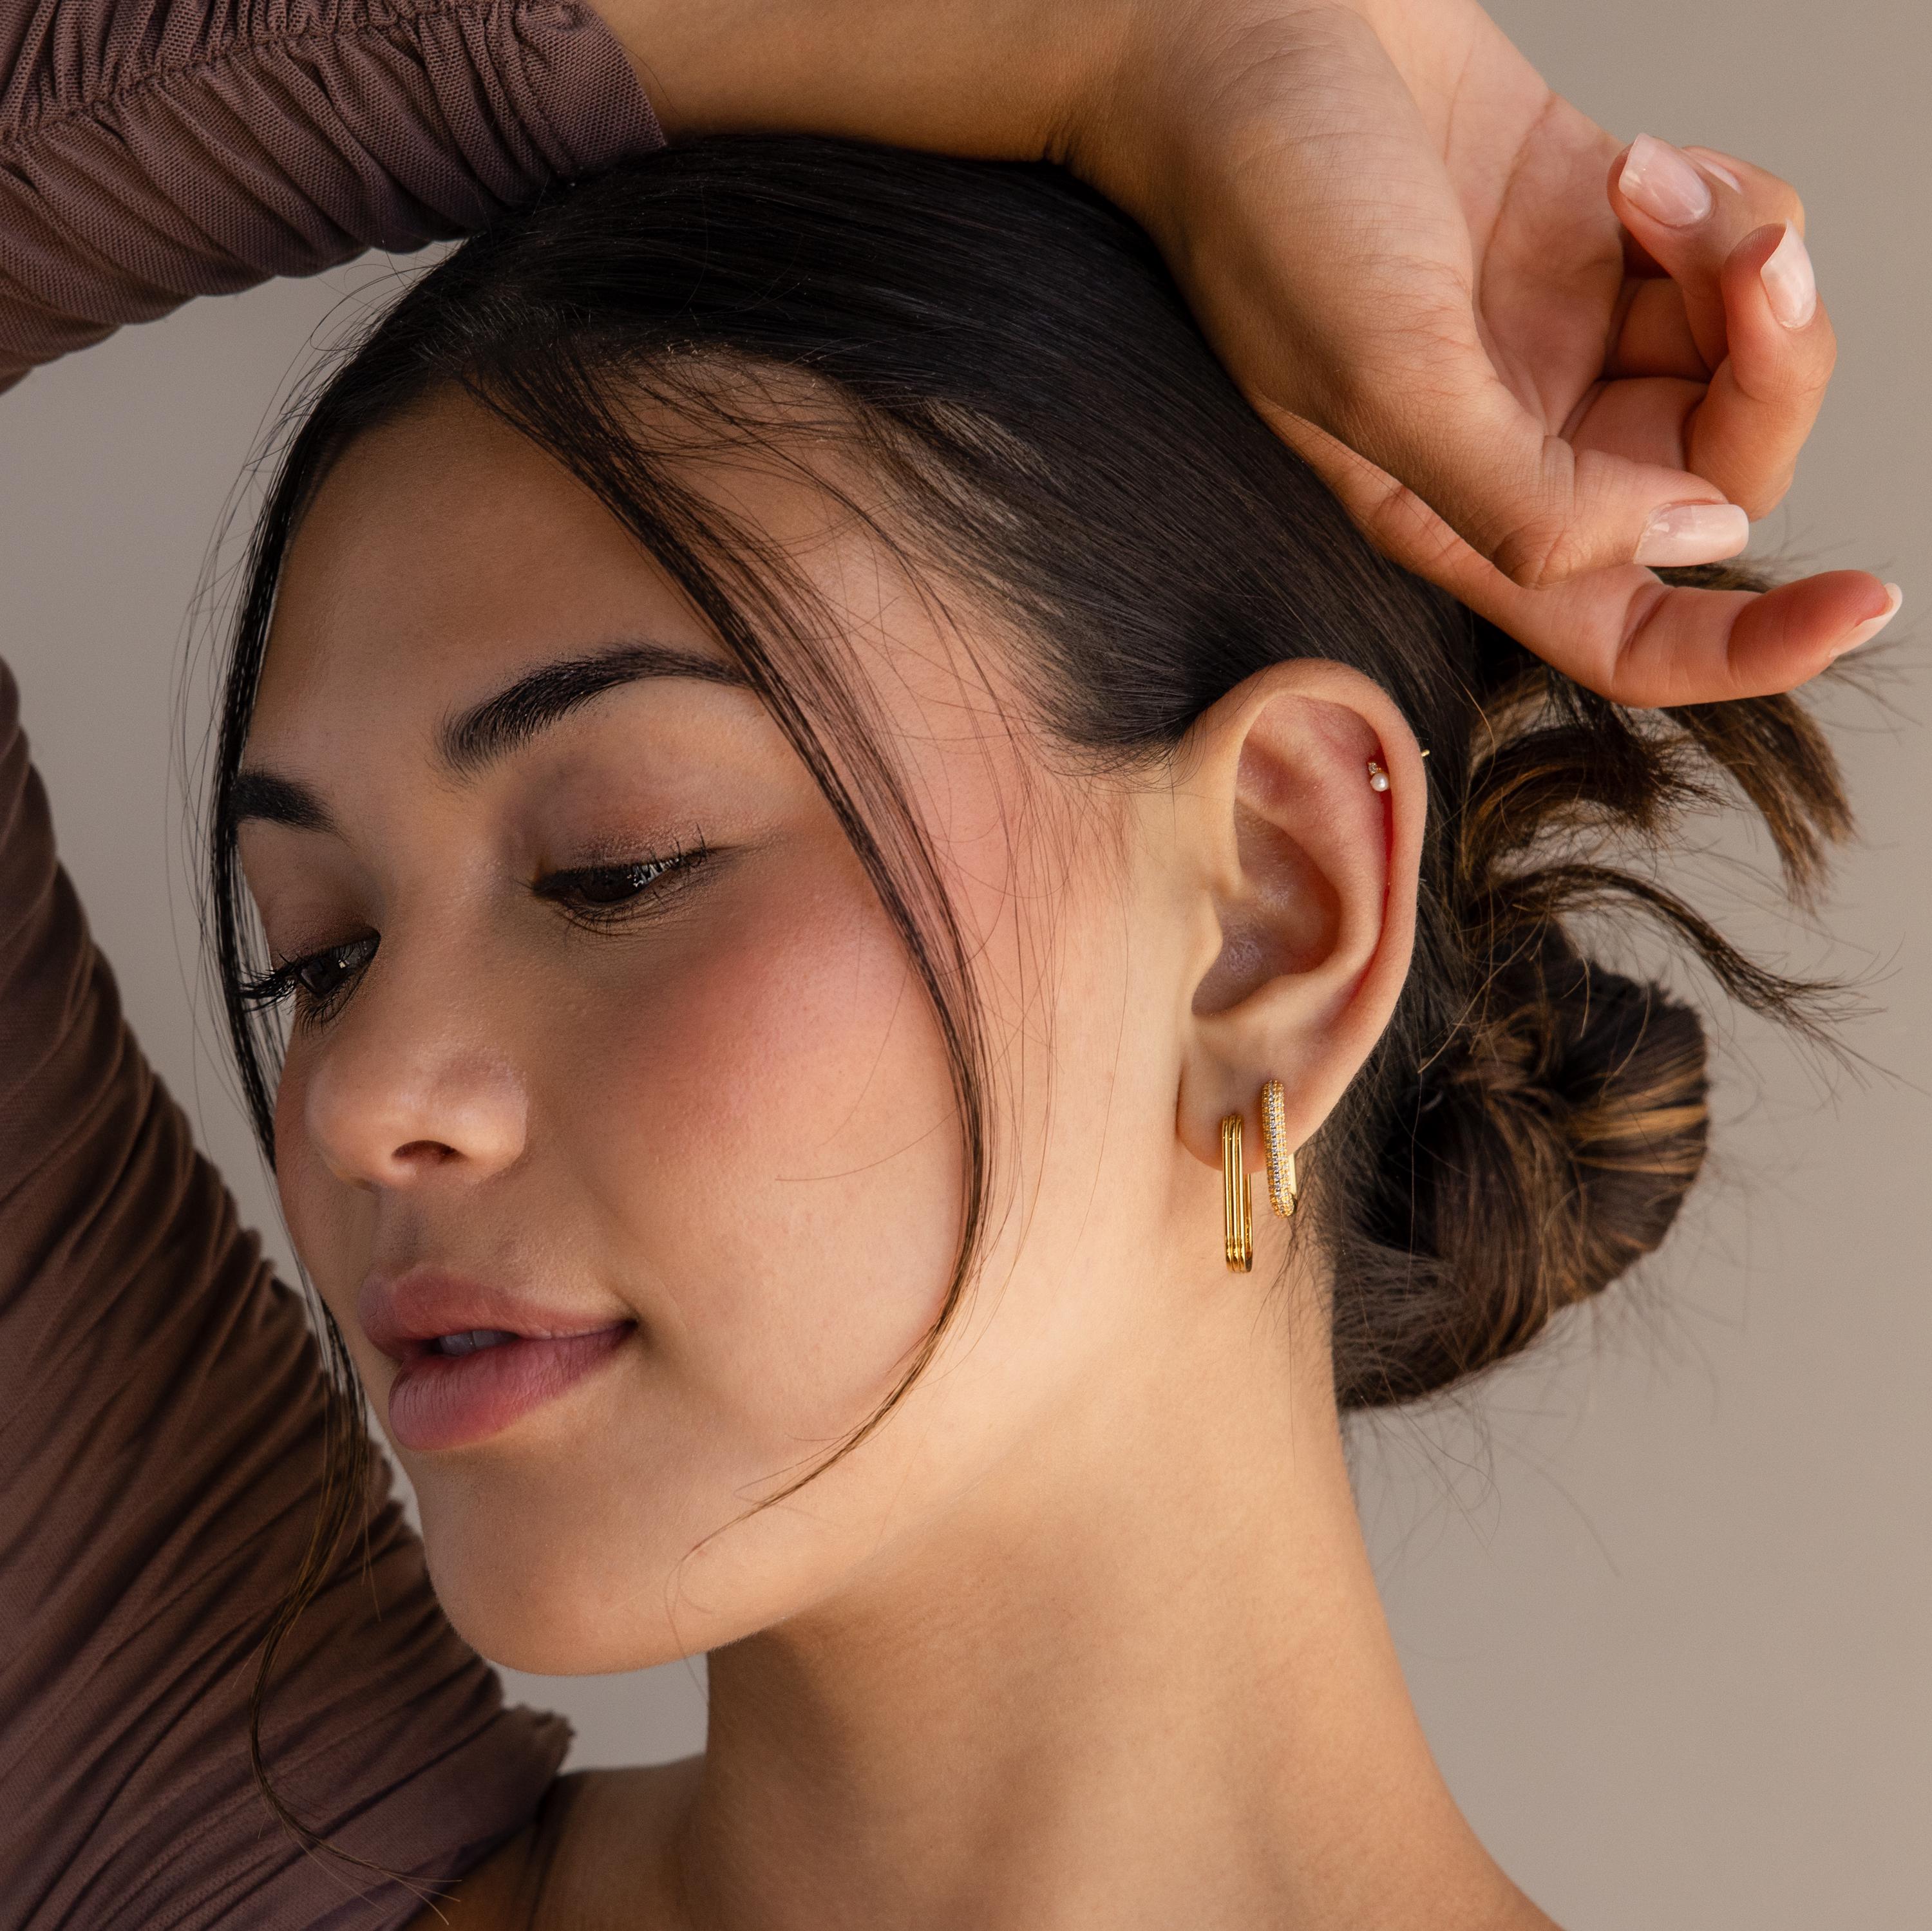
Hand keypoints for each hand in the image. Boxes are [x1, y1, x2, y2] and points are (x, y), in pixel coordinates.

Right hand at [602, 0, 1898, 704]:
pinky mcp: (1593, 225)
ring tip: (1653, 189)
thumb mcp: (1382, 379)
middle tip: (1743, 274)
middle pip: (1713, 475)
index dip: (1745, 646)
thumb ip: (1526, 494)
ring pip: (1738, 355)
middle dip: (1766, 376)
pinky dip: (1722, 205)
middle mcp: (1516, 437)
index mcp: (1455, 512)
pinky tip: (1633, 165)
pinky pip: (1729, 250)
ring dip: (1749, 269)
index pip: (1619, 629)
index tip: (1858, 604)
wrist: (1230, 27)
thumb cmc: (1261, 205)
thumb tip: (1688, 540)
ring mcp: (1558, 332)